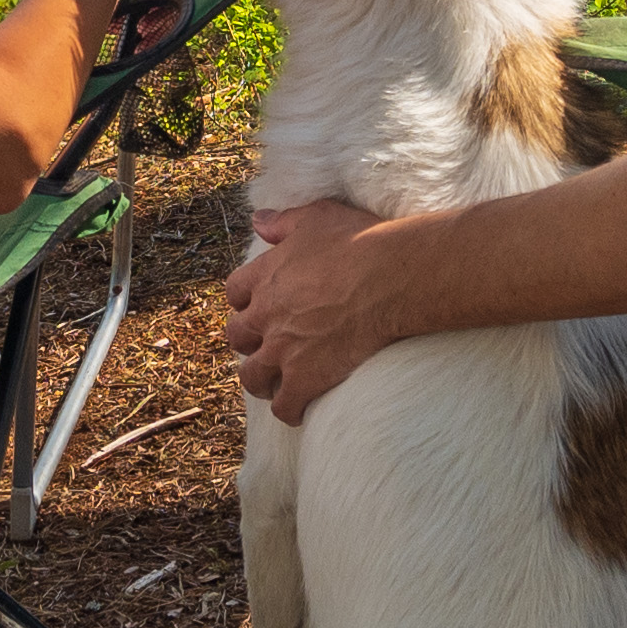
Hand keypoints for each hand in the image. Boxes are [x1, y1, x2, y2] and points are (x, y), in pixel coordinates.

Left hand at [221, 195, 382, 419]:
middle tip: (266, 343)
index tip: (260, 304)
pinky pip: (284, 406)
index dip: (246, 300)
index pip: (235, 293)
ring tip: (274, 383)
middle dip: (249, 341)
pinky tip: (299, 409)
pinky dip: (289, 410)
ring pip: (253, 376)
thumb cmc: (359, 242)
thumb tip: (258, 221)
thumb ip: (283, 222)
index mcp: (265, 277)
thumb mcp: (316, 217)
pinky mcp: (306, 378)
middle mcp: (267, 316)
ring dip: (261, 380)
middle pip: (238, 337)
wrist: (391, 277)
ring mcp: (284, 350)